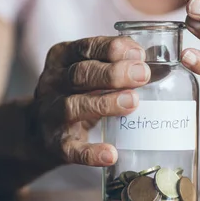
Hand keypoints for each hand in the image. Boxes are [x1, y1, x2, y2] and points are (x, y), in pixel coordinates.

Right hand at [33, 37, 149, 166]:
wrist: (40, 130)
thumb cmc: (78, 93)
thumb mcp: (89, 71)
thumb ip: (115, 61)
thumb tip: (159, 55)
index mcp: (61, 58)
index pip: (85, 47)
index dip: (112, 48)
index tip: (139, 53)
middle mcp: (51, 83)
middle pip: (80, 74)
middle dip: (113, 73)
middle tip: (144, 74)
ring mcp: (51, 115)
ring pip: (74, 106)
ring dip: (105, 103)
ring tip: (133, 102)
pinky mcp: (56, 145)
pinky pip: (72, 149)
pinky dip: (91, 153)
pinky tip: (111, 153)